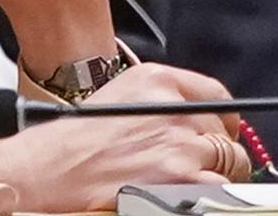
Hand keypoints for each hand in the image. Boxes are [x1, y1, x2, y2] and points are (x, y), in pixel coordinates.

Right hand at [0, 64, 251, 213]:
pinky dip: (208, 197)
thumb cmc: (71, 141)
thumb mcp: (118, 100)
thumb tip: (194, 124)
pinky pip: (220, 190)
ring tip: (186, 186)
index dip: (222, 122)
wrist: (47, 169)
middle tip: (195, 169)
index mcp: (157, 80)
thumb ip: (159, 104)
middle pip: (225, 134)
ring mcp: (179, 143)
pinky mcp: (181, 178)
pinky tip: (181, 196)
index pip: (217, 96)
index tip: (221, 134)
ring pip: (230, 164)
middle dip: (216, 154)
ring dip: (214, 178)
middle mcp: (172, 106)